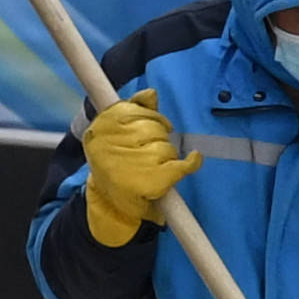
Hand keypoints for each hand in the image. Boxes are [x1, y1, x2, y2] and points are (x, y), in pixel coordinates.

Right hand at [82, 89, 200, 246]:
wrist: (109, 204)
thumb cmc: (116, 165)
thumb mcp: (117, 135)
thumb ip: (134, 110)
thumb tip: (152, 94)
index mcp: (102, 128)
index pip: (133, 110)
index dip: (150, 116)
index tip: (159, 124)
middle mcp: (113, 145)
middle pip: (153, 129)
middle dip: (158, 136)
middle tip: (150, 151)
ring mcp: (133, 163)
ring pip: (165, 146)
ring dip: (167, 153)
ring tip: (153, 165)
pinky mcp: (150, 180)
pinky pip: (180, 165)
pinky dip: (191, 163)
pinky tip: (195, 159)